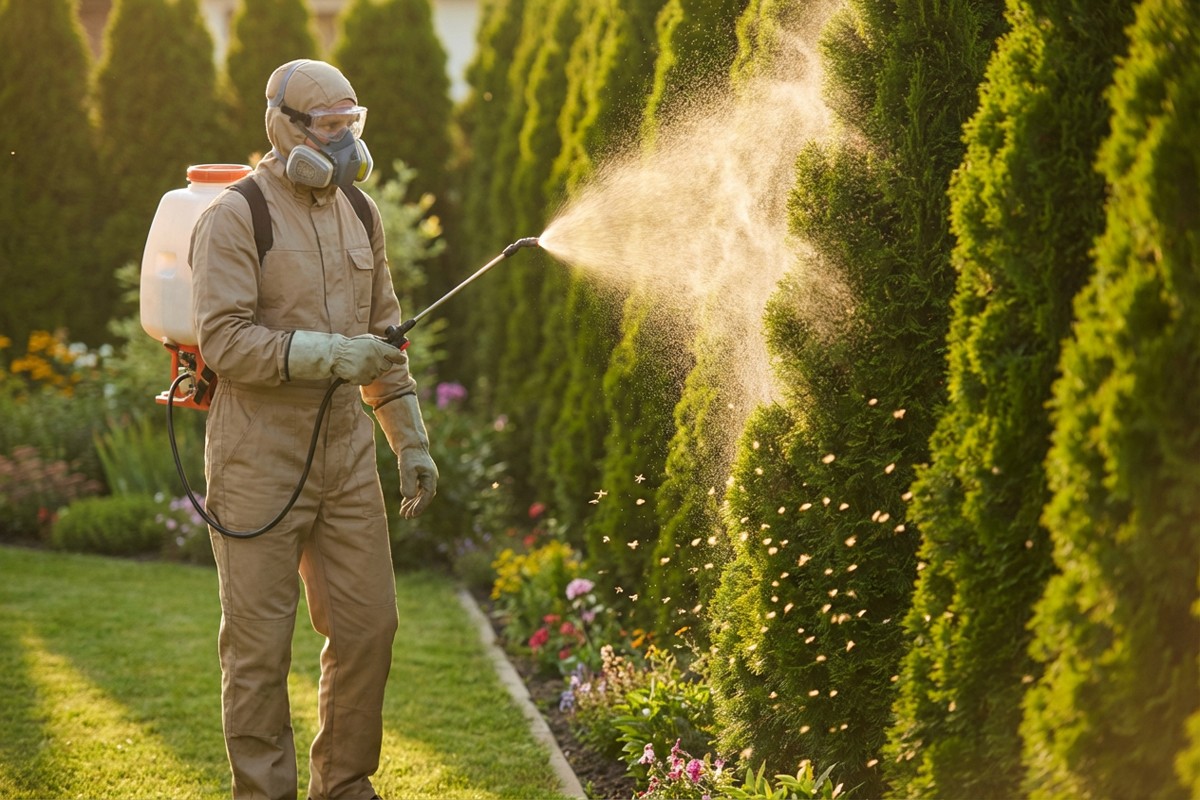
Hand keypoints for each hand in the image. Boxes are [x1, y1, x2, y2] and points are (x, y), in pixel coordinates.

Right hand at [331, 334, 404, 384]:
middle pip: (388, 366)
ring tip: (362, 363)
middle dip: (382, 363)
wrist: (336, 354)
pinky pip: (369, 380)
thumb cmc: (354, 345)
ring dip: (373, 370)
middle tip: (372, 359)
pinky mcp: (363, 379)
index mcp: (379, 348)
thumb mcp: (369, 339)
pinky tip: (357, 369)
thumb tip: (398, 345)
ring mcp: (370, 370)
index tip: (399, 358)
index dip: (399, 357)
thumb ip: (383, 343)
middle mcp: (376, 359)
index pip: (397, 355)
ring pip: (378, 374)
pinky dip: (365, 376)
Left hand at [374, 394, 438, 516]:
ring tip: (403, 513)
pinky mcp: (420, 476)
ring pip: (420, 495)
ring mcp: (426, 477)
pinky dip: (411, 498)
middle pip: (424, 497)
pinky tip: (405, 503)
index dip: (420, 506)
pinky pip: (417, 490)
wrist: (410, 443)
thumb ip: (408, 483)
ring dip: (413, 504)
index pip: (427, 496)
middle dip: (416, 508)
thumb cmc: (409, 455)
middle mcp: (430, 478)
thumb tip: (409, 497)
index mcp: (431, 477)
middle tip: (406, 517)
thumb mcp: (406, 469)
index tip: (411, 514)